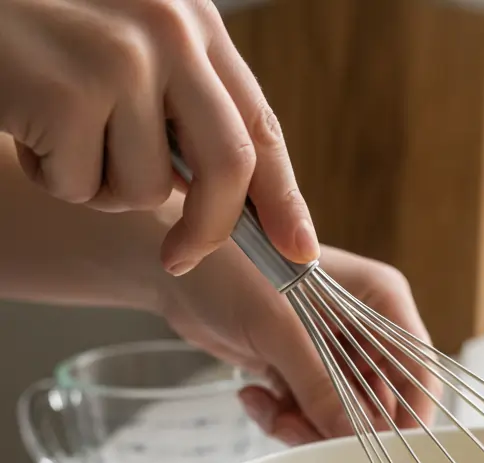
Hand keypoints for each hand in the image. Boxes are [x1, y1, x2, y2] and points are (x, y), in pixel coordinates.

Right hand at [0, 0, 316, 273]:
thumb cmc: (39, 31)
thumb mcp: (130, 49)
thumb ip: (183, 108)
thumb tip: (231, 204)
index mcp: (193, 23)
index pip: (259, 126)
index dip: (284, 199)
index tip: (299, 251)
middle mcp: (170, 31)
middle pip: (229, 167)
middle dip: (211, 231)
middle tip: (180, 260)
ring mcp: (121, 57)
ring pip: (147, 188)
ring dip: (99, 185)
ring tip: (58, 128)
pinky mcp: (69, 90)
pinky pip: (84, 186)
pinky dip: (52, 177)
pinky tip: (28, 124)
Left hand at [157, 241, 441, 444]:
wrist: (170, 268)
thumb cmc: (230, 269)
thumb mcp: (280, 328)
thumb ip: (320, 385)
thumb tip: (351, 437)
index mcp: (381, 301)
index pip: (418, 368)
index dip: (411, 414)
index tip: (388, 452)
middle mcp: (365, 329)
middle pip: (381, 402)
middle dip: (344, 427)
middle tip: (305, 434)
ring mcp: (334, 352)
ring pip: (343, 416)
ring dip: (307, 426)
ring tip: (273, 413)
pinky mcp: (303, 371)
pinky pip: (310, 414)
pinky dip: (283, 417)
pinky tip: (252, 396)